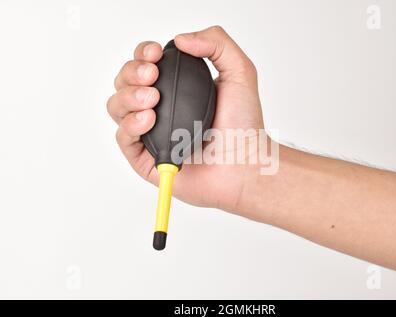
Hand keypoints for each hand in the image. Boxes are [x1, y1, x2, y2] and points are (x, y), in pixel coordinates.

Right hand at [107, 26, 264, 212]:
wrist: (244, 164)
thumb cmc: (244, 125)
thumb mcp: (240, 72)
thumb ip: (217, 43)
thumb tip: (180, 40)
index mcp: (176, 87)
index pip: (145, 63)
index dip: (143, 53)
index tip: (156, 54)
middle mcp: (160, 107)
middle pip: (125, 81)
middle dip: (132, 71)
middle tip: (153, 76)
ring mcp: (151, 132)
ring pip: (117, 106)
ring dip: (129, 96)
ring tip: (152, 100)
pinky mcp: (146, 157)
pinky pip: (123, 137)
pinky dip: (130, 124)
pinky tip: (149, 119)